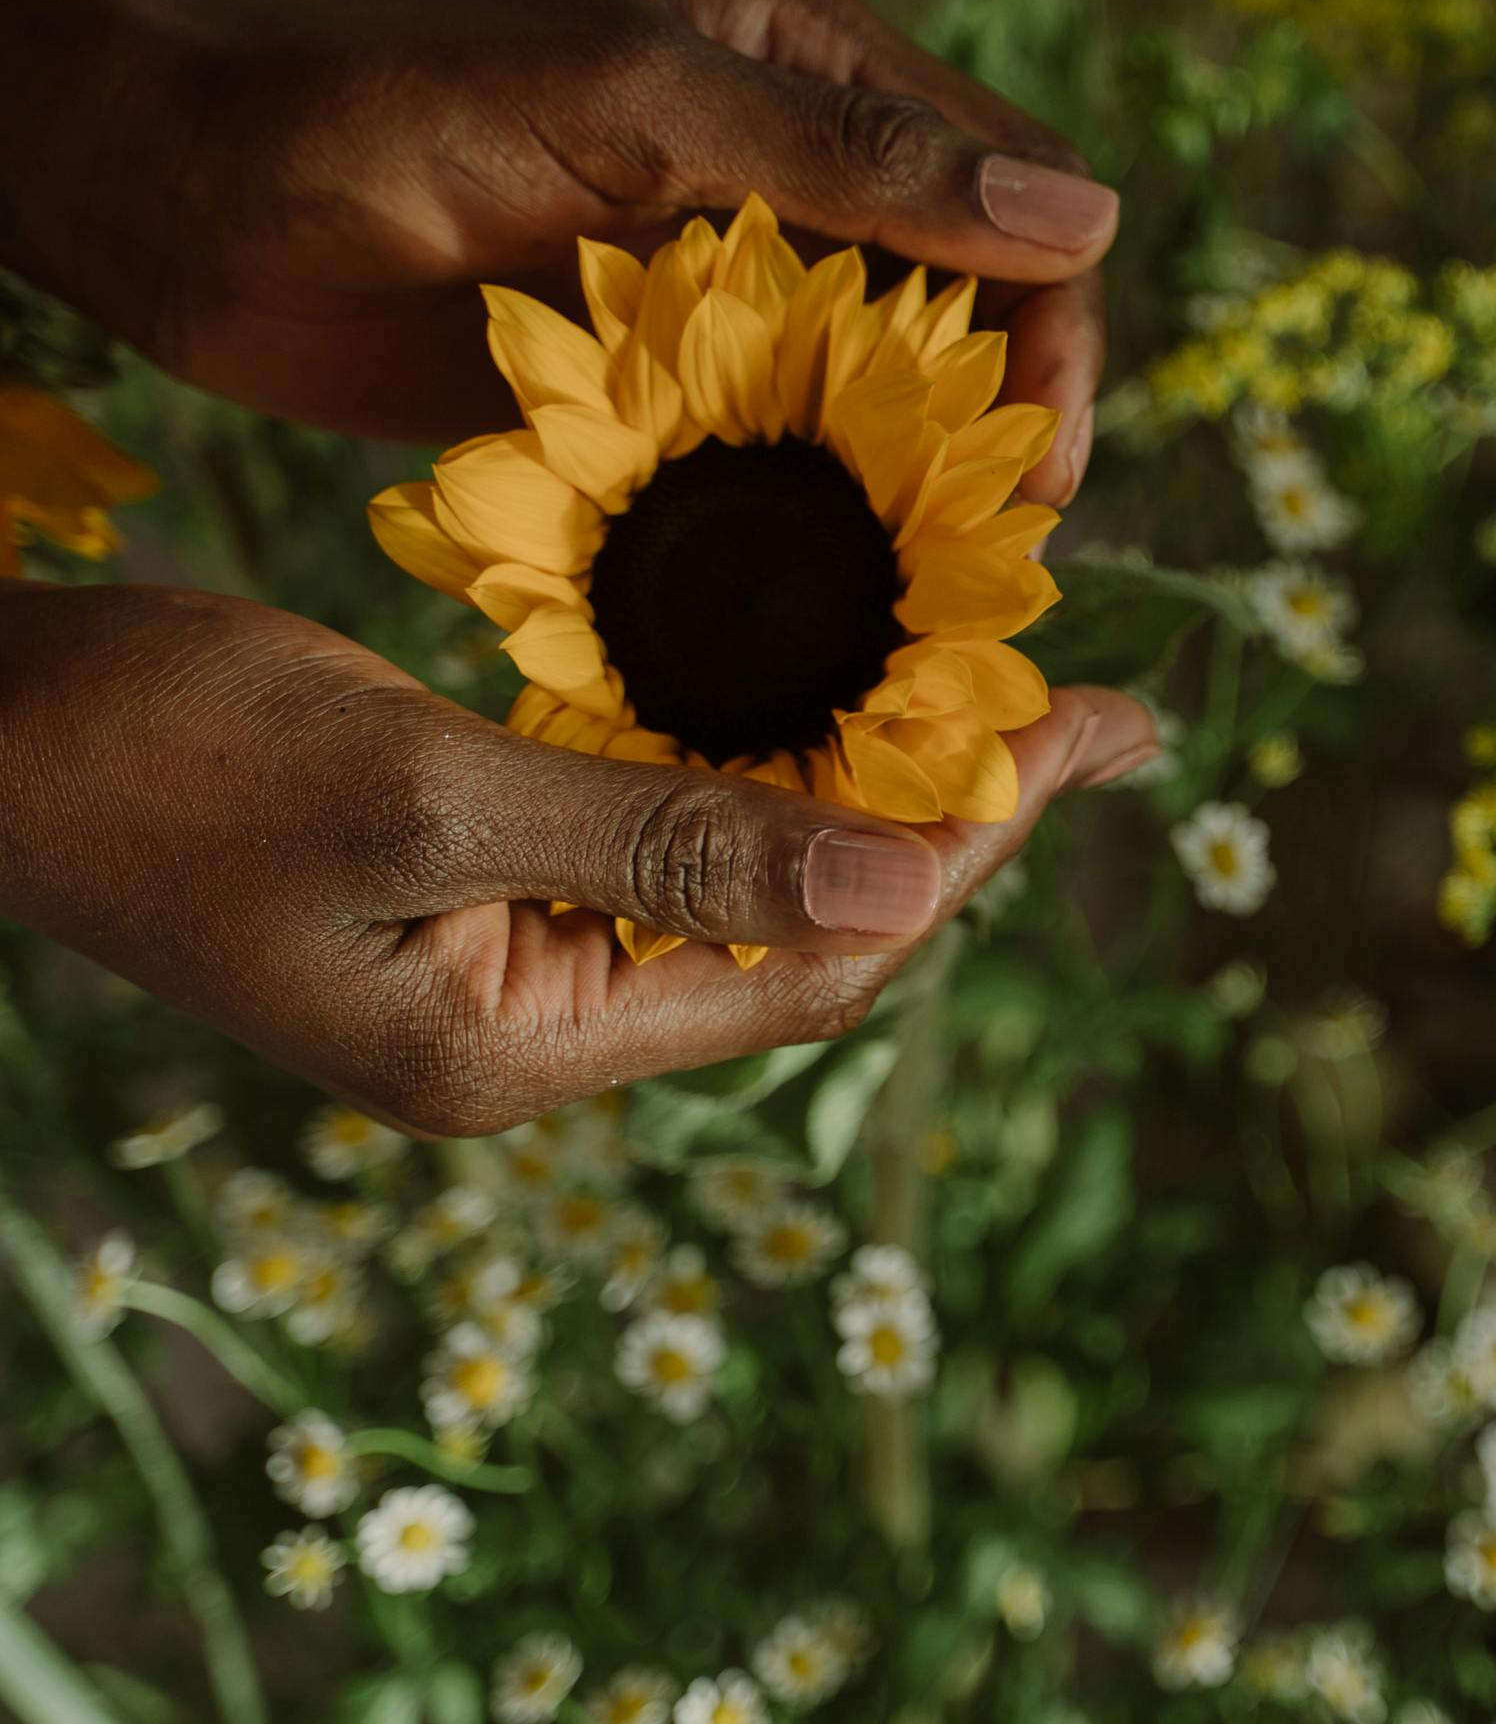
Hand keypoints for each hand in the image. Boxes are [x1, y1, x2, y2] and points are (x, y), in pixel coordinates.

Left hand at [0, 0, 1114, 503]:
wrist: (177, 196)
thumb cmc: (381, 105)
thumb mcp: (629, 105)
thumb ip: (847, 161)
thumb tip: (1087, 221)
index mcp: (805, 54)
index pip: (1013, 189)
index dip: (1053, 330)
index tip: (1039, 475)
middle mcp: (784, 161)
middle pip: (964, 307)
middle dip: (988, 432)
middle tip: (980, 575)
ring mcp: (713, 275)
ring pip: (871, 394)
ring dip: (896, 492)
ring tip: (903, 606)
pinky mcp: (645, 373)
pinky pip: (763, 453)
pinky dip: (790, 523)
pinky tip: (794, 599)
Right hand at [0, 584, 1153, 1129]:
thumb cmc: (155, 753)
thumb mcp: (415, 789)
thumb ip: (660, 841)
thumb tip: (902, 891)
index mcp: (521, 1046)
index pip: (819, 965)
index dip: (971, 850)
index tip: (1099, 733)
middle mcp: (532, 1030)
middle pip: (806, 935)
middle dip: (959, 818)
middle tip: (1111, 707)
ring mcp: (498, 964)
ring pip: (745, 879)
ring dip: (872, 782)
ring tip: (1019, 686)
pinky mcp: (466, 885)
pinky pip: (661, 831)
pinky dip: (756, 755)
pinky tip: (831, 678)